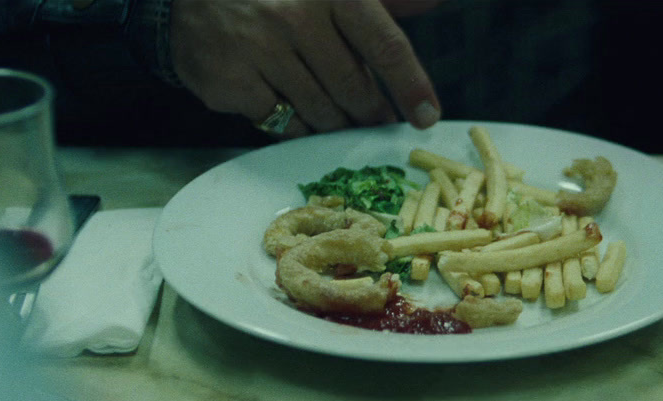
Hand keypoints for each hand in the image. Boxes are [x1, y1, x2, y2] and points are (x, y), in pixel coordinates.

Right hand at [169, 0, 441, 137]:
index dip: (411, 86)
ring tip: (340, 120)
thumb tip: (432, 4)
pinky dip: (296, 126)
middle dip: (372, 113)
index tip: (427, 116)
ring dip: (337, 123)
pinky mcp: (230, 81)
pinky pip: (281, 124)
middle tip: (377, 122)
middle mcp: (295, 18)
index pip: (385, 46)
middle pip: (355, 88)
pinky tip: (298, 114)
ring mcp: (259, 51)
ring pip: (320, 111)